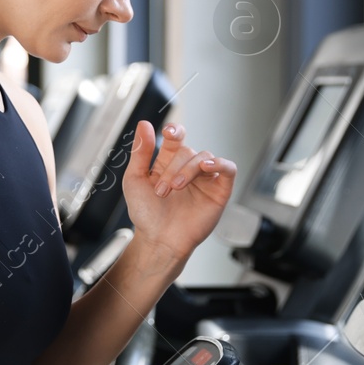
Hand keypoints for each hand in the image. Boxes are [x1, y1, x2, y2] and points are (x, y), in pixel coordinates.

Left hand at [121, 120, 236, 260]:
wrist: (159, 240)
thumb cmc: (146, 214)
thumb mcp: (135, 179)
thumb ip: (141, 152)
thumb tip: (144, 124)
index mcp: (168, 162)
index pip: (176, 138)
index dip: (175, 131)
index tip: (169, 133)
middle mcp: (187, 168)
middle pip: (187, 150)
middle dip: (173, 167)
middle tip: (162, 190)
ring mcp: (205, 179)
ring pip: (204, 157)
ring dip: (188, 169)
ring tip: (176, 188)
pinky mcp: (219, 191)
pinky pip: (228, 169)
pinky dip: (220, 163)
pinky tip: (206, 167)